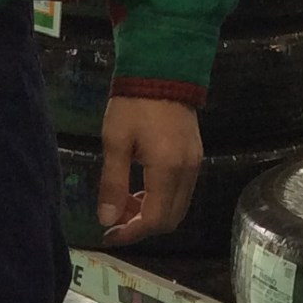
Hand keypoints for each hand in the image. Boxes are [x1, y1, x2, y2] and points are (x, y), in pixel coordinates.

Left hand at [98, 95, 202, 246]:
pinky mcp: (195, 158)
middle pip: (169, 220)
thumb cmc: (134, 103)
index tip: (108, 234)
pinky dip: (161, 200)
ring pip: (177, 209)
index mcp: (167, 169)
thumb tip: (107, 220)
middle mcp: (187, 172)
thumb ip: (112, 183)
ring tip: (125, 202)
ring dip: (151, 214)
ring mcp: (195, 165)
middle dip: (141, 227)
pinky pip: (181, 193)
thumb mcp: (115, 141)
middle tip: (114, 219)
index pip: (153, 220)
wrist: (163, 68)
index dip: (131, 234)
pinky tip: (141, 188)